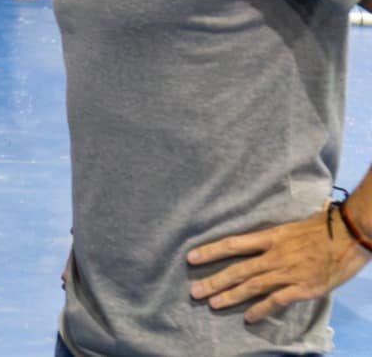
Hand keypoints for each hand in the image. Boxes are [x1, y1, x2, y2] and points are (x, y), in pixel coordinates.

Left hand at [187, 206, 371, 321]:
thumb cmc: (324, 226)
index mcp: (271, 236)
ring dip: (230, 296)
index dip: (210, 251)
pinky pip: (277, 300)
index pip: (233, 244)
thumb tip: (259, 236)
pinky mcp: (303, 288)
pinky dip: (261, 309)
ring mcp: (288, 272)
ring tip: (211, 303)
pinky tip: (248, 317)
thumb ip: (274, 235)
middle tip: (194, 291)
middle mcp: (274, 255)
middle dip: (214, 280)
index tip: (190, 257)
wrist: (351, 235)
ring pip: (252, 286)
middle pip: (237, 269)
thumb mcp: (293, 224)